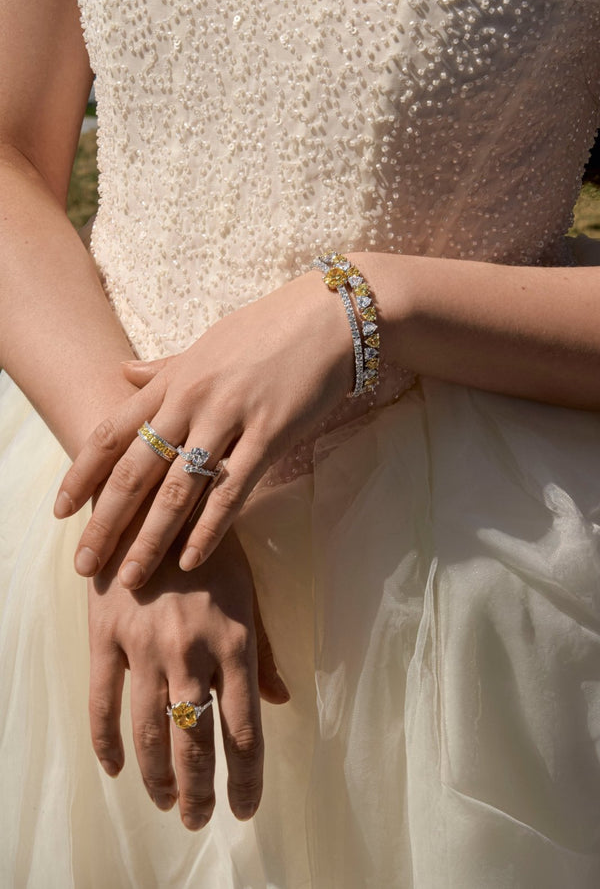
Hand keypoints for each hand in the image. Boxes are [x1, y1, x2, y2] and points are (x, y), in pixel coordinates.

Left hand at [55, 270, 351, 586]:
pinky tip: (191, 560)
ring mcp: (229, 416)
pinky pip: (232, 490)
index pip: (111, 433)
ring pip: (179, 488)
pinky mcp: (269, 433)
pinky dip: (209, 529)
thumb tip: (121, 373)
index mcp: (172, 379)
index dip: (82, 475)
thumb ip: (162, 367)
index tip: (60, 512)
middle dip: (106, 521)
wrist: (327, 317)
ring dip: (151, 538)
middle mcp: (191, 398)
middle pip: (136, 470)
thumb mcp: (205, 344)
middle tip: (86, 564)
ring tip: (134, 578)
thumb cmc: (266, 330)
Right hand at [89, 524, 288, 828]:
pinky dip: (107, 743)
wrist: (154, 502)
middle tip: (200, 819)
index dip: (246, 778)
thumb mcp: (248, 595)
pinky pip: (102, 703)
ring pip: (150, 731)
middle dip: (200, 790)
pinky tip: (116, 768)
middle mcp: (191, 651)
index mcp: (234, 641)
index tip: (245, 808)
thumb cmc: (211, 550)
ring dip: (157, 777)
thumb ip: (261, 652)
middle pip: (196, 741)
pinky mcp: (105, 637)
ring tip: (166, 802)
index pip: (244, 730)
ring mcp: (144, 646)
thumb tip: (282, 702)